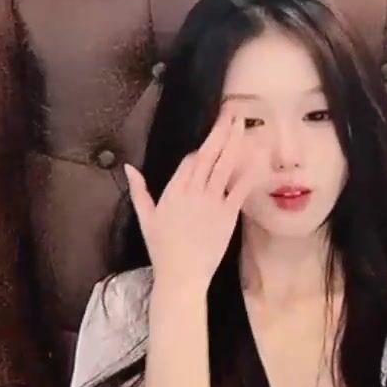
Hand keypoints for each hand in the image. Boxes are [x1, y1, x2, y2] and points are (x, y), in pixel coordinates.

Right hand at [124, 109, 259, 296]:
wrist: (181, 274)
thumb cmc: (162, 248)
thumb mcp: (146, 217)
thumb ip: (139, 190)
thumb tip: (129, 168)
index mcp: (173, 190)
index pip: (190, 160)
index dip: (202, 148)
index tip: (213, 138)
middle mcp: (193, 190)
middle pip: (209, 153)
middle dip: (221, 131)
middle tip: (232, 112)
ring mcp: (212, 201)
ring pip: (225, 164)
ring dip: (234, 141)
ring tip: (242, 123)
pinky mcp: (228, 214)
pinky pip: (240, 188)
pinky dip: (249, 171)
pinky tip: (257, 156)